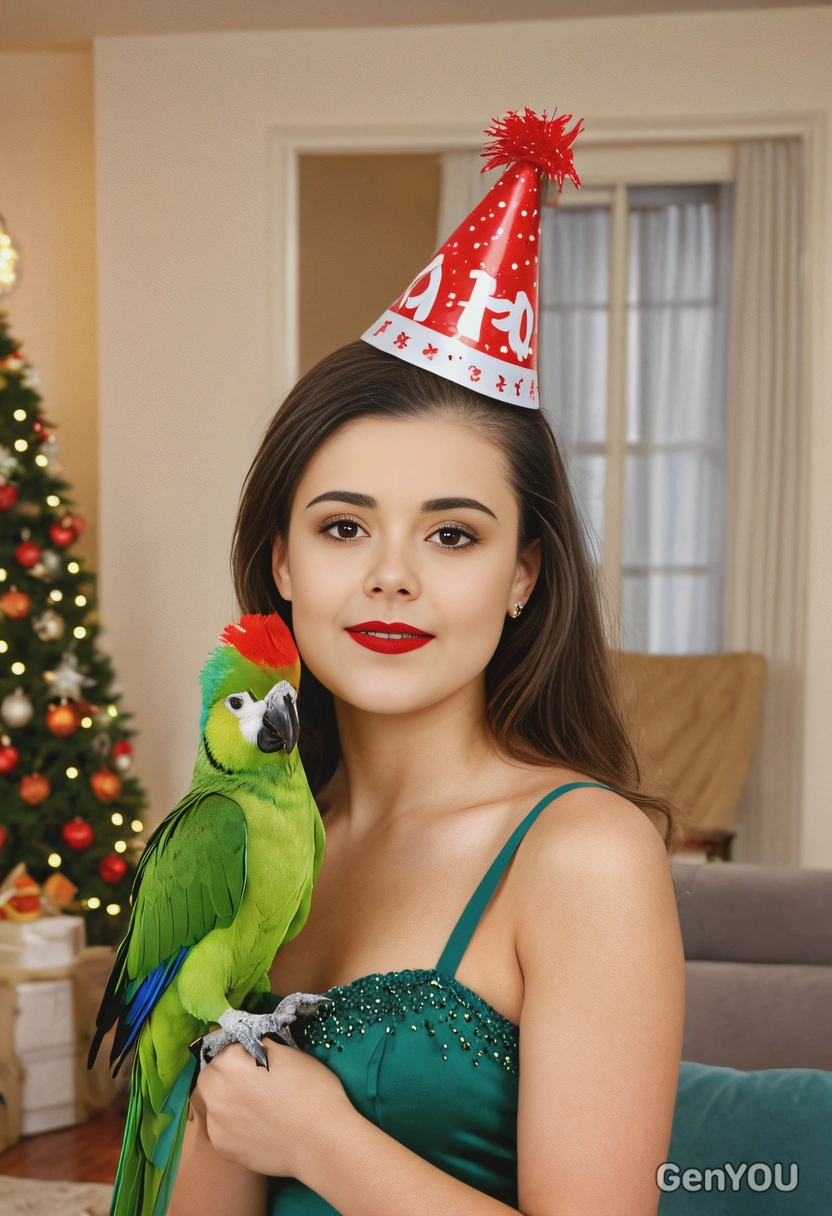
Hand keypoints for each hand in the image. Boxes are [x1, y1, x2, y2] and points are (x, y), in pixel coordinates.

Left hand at [196, 1038, 349, 1177]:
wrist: (321, 1141)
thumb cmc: (312, 1090)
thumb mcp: (289, 1054)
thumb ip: (261, 1049)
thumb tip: (252, 1049)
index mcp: (229, 1062)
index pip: (225, 1048)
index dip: (241, 1053)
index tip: (254, 1062)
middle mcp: (214, 1091)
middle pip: (211, 1077)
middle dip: (226, 1076)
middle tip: (252, 1084)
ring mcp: (215, 1123)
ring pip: (215, 1105)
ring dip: (229, 1102)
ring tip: (257, 1110)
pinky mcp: (223, 1149)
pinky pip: (223, 1130)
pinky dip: (236, 1128)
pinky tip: (258, 1130)